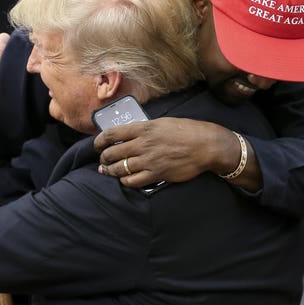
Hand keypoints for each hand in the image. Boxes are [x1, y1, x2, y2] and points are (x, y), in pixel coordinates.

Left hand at [94, 117, 234, 187]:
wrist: (206, 145)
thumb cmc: (188, 131)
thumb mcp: (163, 123)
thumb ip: (146, 129)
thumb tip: (132, 135)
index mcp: (144, 128)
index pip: (112, 134)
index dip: (99, 141)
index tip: (97, 145)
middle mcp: (143, 144)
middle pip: (112, 153)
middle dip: (104, 158)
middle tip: (103, 161)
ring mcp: (149, 160)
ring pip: (120, 168)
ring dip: (111, 171)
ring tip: (108, 171)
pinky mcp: (157, 174)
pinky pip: (133, 181)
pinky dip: (125, 181)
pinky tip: (125, 179)